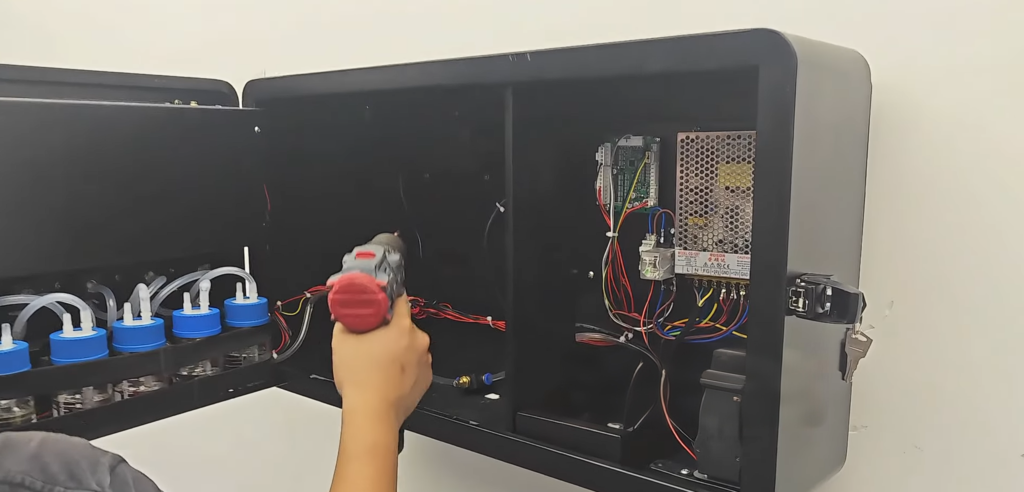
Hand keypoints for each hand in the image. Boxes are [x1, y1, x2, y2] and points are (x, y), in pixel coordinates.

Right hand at [331, 294, 431, 427]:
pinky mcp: (425, 379)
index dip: (387, 300)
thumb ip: (346, 321)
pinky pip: (414, 365)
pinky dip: (403, 367)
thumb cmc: (362, 381)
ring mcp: (425, 361)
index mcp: (403, 328)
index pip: (400, 300)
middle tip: (371, 340)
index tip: (379, 305)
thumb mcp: (342, 342)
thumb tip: (346, 316)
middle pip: (404, 326)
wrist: (373, 413)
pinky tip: (386, 375)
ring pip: (409, 346)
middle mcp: (419, 343)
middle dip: (389, 330)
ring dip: (397, 350)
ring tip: (377, 362)